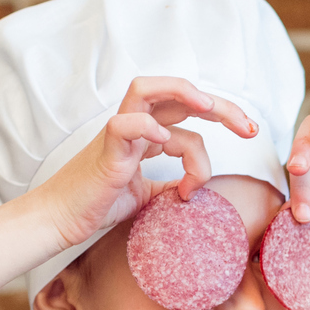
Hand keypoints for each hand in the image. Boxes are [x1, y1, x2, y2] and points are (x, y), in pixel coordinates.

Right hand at [34, 77, 256, 251]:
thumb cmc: (97, 205)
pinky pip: (124, 124)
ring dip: (184, 94)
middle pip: (177, 93)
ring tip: (210, 112)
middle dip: (219, 104)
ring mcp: (117, 135)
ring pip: (146, 90)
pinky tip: (165, 143)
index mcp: (146, 133)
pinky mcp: (105, 152)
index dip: (223, 115)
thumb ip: (170, 184)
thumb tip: (193, 187)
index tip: (251, 132)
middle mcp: (133, 126)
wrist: (59, 220)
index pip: (189, 110)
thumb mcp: (146, 195)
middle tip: (249, 127)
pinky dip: (147, 128)